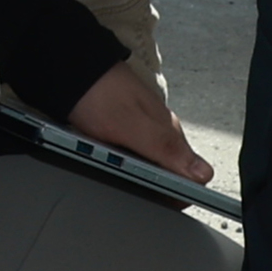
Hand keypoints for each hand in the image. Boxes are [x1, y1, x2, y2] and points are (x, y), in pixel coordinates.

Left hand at [64, 63, 212, 187]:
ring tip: (114, 173)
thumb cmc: (98, 92)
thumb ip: (166, 148)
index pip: (192, 174)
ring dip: (136, 177)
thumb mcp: (131, 124)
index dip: (180, 194)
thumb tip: (203, 174)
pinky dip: (122, 166)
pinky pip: (132, 158)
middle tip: (129, 186)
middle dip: (152, 188)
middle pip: (170, 174)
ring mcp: (144, 131)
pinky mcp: (126, 132)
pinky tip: (110, 164)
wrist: (68, 68)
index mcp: (169, 132)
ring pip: (150, 167)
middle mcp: (161, 131)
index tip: (159, 202)